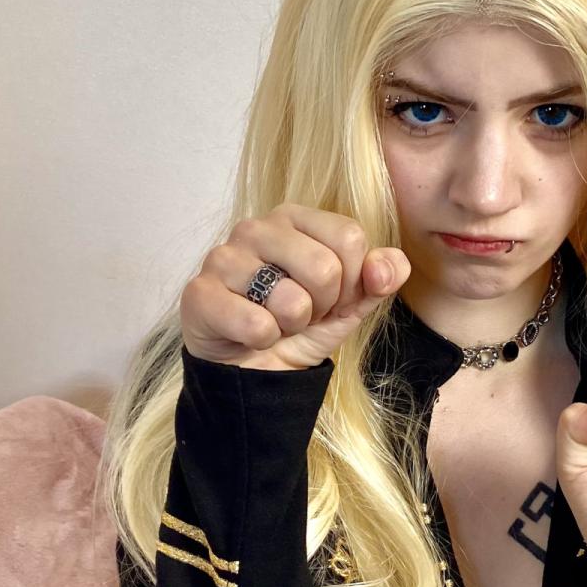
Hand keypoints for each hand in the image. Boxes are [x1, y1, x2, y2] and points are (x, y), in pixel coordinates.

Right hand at [181, 205, 411, 371]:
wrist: (251, 369)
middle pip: (325, 268)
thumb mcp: (349, 304)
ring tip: (272, 322)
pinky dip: (261, 341)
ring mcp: (223, 257)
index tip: (330, 297)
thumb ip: (379, 278)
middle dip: (321, 307)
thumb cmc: (298, 326)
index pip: (350, 238)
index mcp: (295, 218)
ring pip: (291, 300)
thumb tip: (388, 267)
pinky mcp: (199, 293)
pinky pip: (256, 325)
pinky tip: (247, 334)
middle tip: (299, 314)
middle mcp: (255, 227)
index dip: (350, 281)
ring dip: (290, 326)